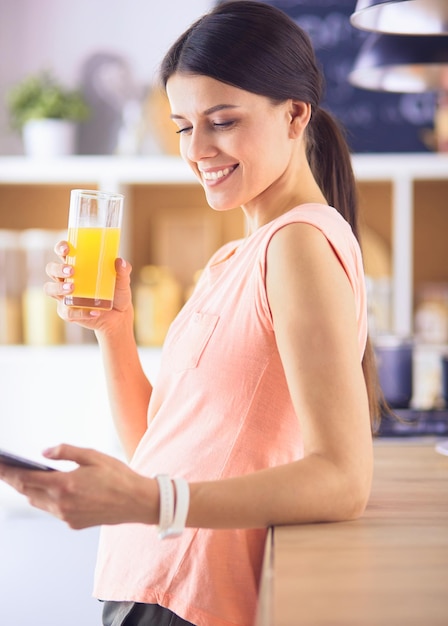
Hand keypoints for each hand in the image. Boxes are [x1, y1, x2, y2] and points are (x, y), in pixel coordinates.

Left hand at [0, 444, 157, 529]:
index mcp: (65, 485)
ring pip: (38, 503)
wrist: (136, 502)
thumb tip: (44, 453)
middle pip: (27, 492)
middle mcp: (62, 504)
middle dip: (13, 480)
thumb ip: (66, 452)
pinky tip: (47, 490)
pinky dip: (45, 499)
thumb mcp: (93, 456)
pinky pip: (52, 510)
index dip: (8, 472)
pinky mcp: (73, 523)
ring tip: (20, 478)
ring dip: (28, 490)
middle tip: (3, 470)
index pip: (27, 478)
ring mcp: (67, 516)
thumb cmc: (117, 476)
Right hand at [44, 241, 133, 332]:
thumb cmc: (117, 293)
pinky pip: (67, 312)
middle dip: (58, 268)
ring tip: (72, 288)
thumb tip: (120, 262)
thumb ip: (123, 271)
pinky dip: (80, 312)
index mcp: (77, 265)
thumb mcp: (123, 282)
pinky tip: (94, 311)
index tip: (67, 249)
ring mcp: (64, 295)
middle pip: (51, 269)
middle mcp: (66, 278)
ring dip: (59, 288)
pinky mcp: (67, 312)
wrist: (119, 316)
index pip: (63, 252)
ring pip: (50, 289)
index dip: (61, 248)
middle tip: (72, 271)